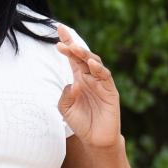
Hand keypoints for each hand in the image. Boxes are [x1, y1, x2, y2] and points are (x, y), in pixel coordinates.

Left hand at [56, 25, 120, 147]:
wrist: (95, 139)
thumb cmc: (80, 122)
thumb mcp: (65, 108)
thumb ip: (65, 96)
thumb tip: (72, 84)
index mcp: (78, 78)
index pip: (72, 57)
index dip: (67, 43)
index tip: (57, 29)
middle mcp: (90, 78)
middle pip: (82, 57)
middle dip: (73, 46)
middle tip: (62, 39)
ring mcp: (101, 83)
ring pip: (94, 63)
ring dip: (84, 55)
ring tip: (74, 48)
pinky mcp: (110, 92)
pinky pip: (105, 77)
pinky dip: (98, 69)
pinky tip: (90, 64)